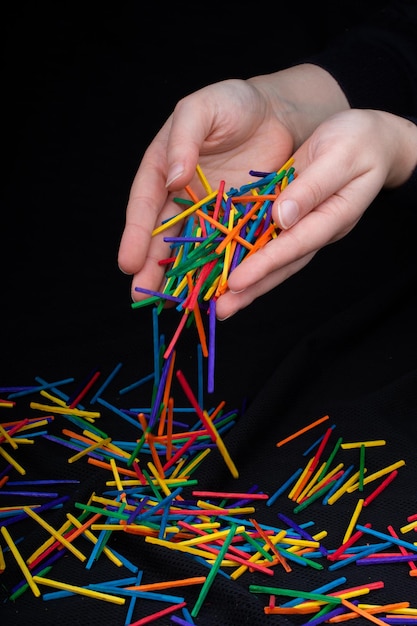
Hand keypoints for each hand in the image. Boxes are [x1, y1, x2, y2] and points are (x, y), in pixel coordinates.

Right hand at [118, 65, 348, 300]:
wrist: (278, 112)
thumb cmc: (234, 103)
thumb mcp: (202, 109)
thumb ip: (184, 139)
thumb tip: (172, 177)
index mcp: (164, 168)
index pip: (145, 204)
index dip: (136, 234)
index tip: (128, 263)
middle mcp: (182, 195)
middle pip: (162, 235)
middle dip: (150, 266)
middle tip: (141, 295)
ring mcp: (209, 211)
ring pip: (190, 248)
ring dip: (179, 277)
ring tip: (169, 303)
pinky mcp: (236, 221)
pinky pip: (224, 248)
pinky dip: (217, 269)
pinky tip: (211, 291)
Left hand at [216, 109, 416, 319]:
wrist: (371, 140)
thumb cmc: (360, 141)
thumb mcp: (341, 155)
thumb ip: (313, 186)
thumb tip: (282, 217)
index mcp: (333, 217)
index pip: (295, 245)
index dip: (265, 264)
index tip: (236, 281)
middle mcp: (316, 229)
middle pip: (282, 265)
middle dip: (251, 288)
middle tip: (222, 310)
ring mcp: (303, 226)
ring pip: (273, 259)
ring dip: (248, 282)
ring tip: (221, 304)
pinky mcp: (290, 217)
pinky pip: (266, 241)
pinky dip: (245, 256)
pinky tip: (224, 269)